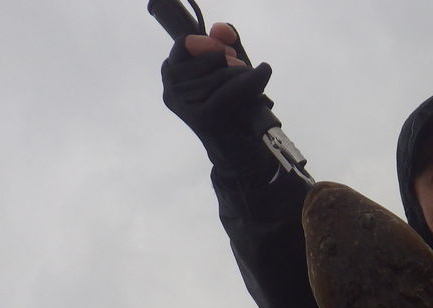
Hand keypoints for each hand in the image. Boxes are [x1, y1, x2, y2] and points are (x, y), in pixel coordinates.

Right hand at [160, 20, 273, 169]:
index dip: (210, 43)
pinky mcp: (203, 117)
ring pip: (224, 73)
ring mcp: (185, 105)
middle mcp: (172, 90)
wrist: (238, 151)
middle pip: (211, 57)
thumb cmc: (231, 109)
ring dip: (245, 77)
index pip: (184, 44)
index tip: (229, 50)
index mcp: (171, 75)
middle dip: (233, 63)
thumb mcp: (225, 73)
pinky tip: (260, 86)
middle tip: (242, 72)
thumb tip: (222, 30)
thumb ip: (221, 45)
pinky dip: (251, 85)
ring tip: (250, 91)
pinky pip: (231, 90)